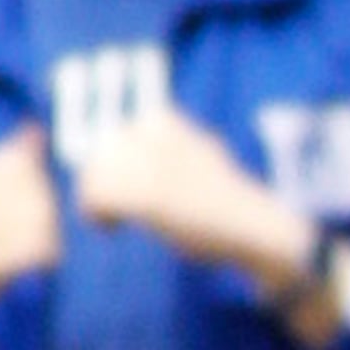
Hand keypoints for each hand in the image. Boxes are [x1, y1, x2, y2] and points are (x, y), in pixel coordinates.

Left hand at [72, 100, 321, 303]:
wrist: (255, 226)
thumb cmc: (227, 201)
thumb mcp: (193, 160)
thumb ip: (162, 155)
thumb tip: (119, 161)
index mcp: (163, 121)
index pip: (116, 138)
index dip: (113, 167)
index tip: (123, 188)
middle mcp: (150, 134)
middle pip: (101, 154)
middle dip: (102, 180)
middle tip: (112, 210)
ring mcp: (146, 161)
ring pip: (95, 175)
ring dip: (96, 199)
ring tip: (110, 222)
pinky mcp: (142, 193)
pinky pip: (95, 197)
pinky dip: (97, 215)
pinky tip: (109, 229)